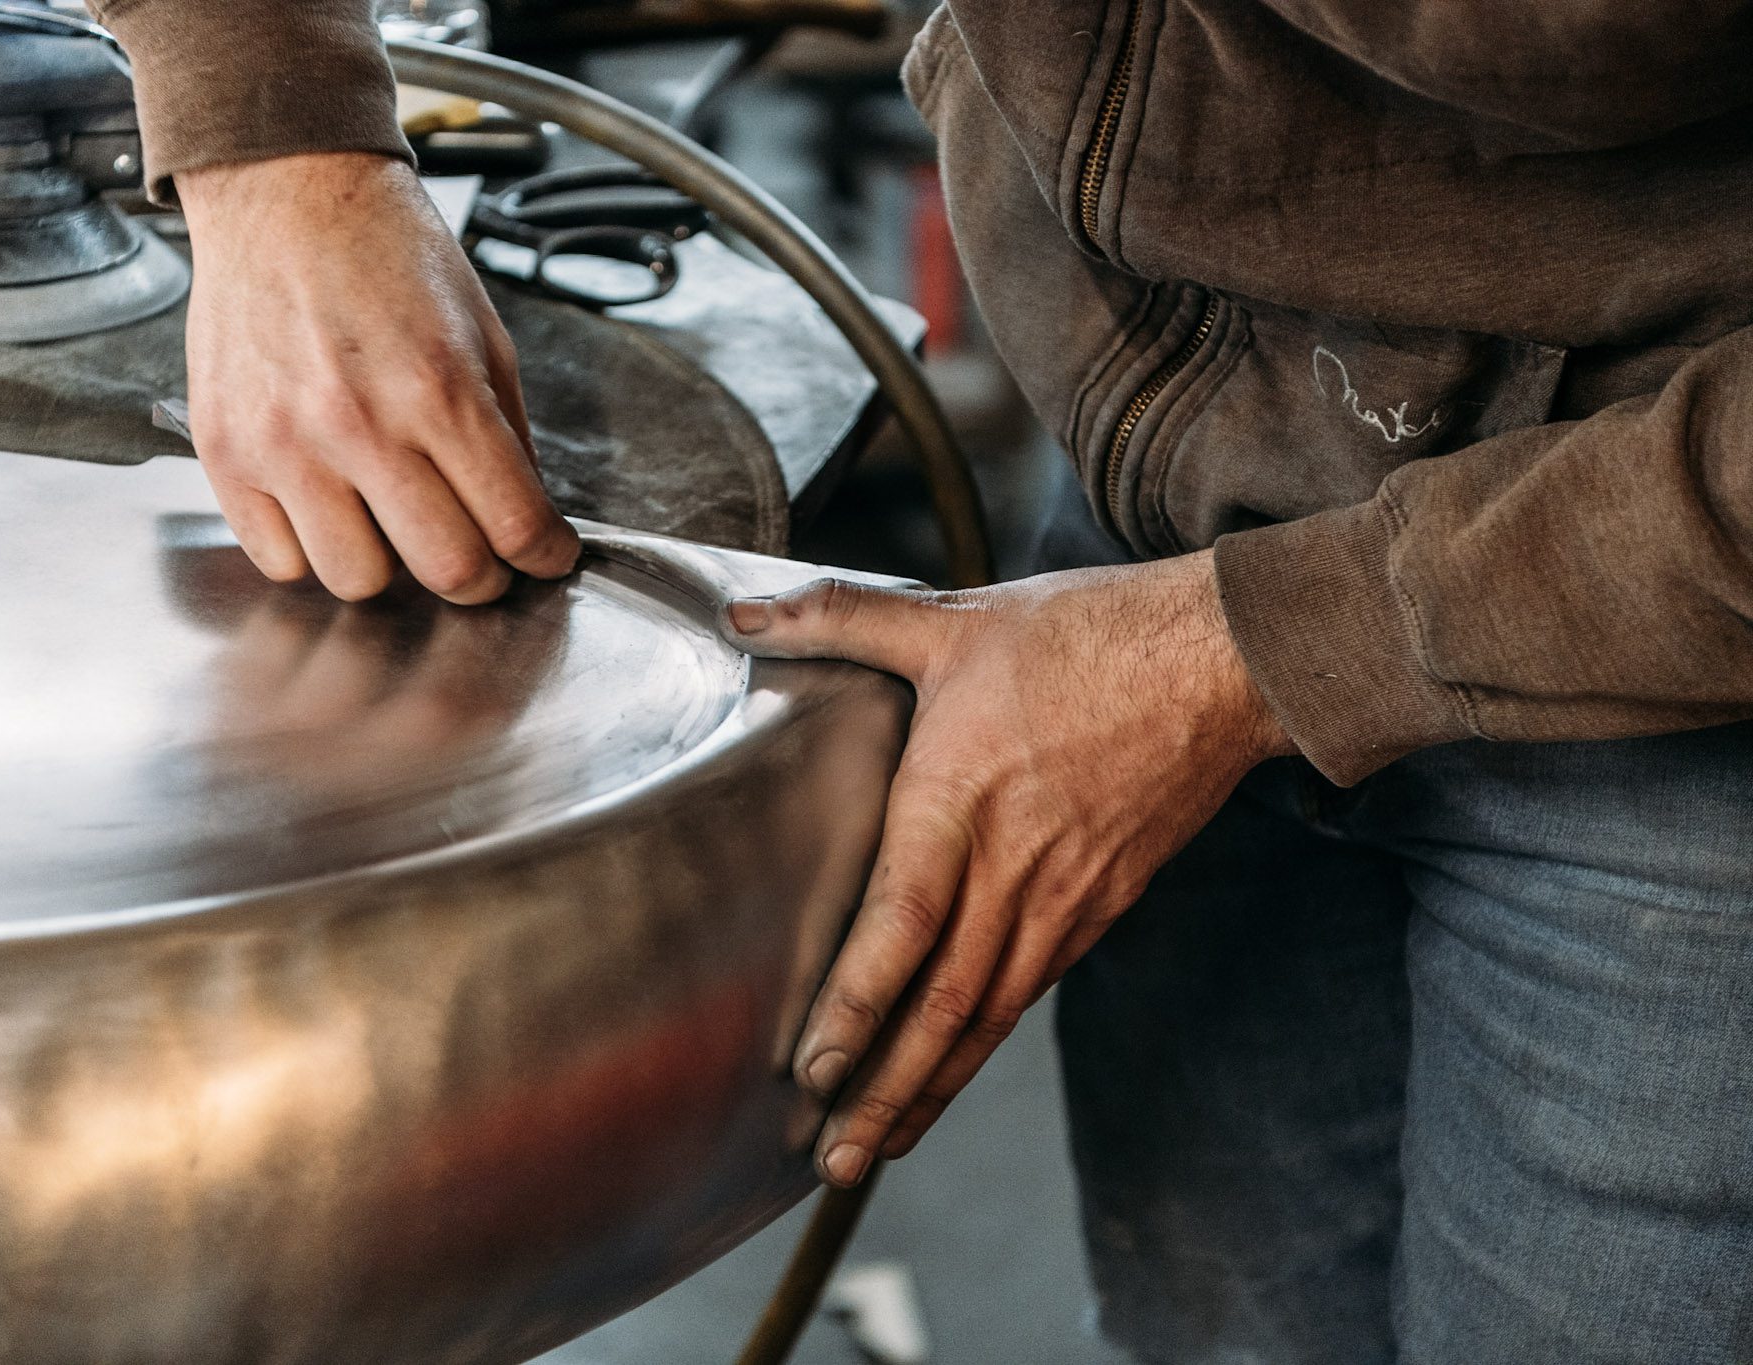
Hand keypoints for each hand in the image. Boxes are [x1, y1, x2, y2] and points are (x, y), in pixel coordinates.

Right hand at [175, 153, 579, 601]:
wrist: (286, 194)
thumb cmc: (386, 254)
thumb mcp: (483, 333)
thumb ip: (507, 434)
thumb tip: (526, 519)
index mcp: (439, 390)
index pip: (514, 525)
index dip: (544, 557)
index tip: (545, 556)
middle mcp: (360, 425)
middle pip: (445, 571)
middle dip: (480, 577)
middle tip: (482, 557)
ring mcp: (285, 445)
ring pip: (359, 582)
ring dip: (390, 565)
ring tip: (392, 519)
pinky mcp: (227, 454)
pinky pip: (280, 560)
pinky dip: (312, 550)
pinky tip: (328, 506)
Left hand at [721, 551, 1291, 1185]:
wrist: (1223, 661)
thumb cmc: (1086, 636)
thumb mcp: (955, 618)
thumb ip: (842, 618)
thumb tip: (742, 609)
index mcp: (962, 799)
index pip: (901, 928)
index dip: (856, 1007)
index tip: (811, 1072)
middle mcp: (1013, 868)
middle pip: (943, 1006)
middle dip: (883, 1091)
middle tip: (831, 1162)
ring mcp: (1064, 898)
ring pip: (988, 1016)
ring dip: (930, 1088)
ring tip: (876, 1150)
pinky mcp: (1098, 906)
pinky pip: (1028, 993)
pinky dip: (981, 1047)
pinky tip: (948, 1076)